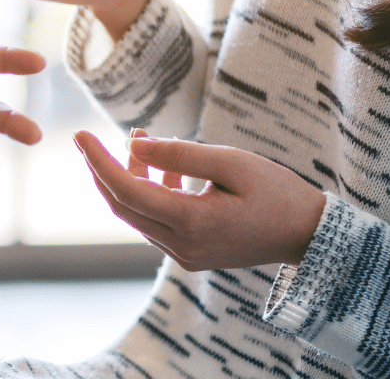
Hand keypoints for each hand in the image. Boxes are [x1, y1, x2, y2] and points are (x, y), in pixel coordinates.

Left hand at [73, 129, 325, 270]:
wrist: (310, 235)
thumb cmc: (278, 192)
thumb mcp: (231, 162)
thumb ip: (180, 155)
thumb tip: (133, 144)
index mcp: (191, 223)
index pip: (126, 190)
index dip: (98, 161)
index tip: (79, 134)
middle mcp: (181, 245)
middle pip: (123, 206)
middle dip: (104, 170)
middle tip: (93, 138)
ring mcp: (184, 255)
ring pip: (137, 214)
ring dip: (131, 178)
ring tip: (142, 141)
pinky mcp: (190, 254)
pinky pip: (155, 223)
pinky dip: (150, 194)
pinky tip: (164, 170)